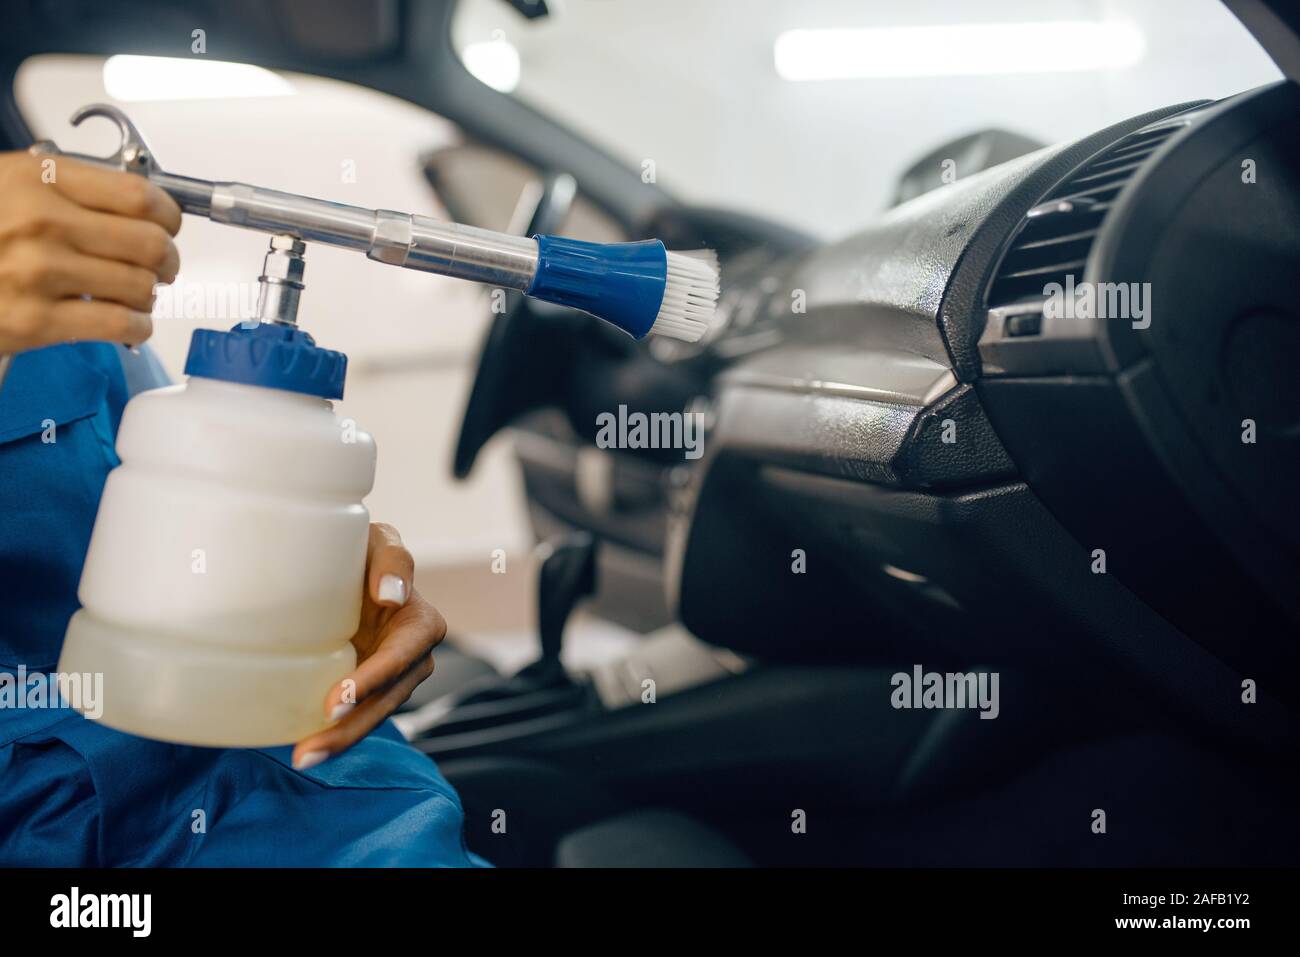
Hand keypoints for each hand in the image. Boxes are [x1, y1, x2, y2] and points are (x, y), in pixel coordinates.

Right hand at [0, 151, 180, 354]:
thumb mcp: (8, 187)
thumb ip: (68, 189)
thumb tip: (142, 205)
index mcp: (36, 180)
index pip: (139, 195)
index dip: (169, 215)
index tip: (169, 225)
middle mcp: (41, 223)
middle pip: (151, 244)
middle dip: (167, 259)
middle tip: (162, 266)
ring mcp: (38, 274)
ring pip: (141, 287)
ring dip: (149, 295)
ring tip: (136, 295)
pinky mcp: (35, 322)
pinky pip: (120, 325)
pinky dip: (137, 327)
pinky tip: (128, 323)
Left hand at [292, 523, 445, 768]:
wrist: (341, 566)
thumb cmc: (364, 548)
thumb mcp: (381, 541)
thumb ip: (394, 559)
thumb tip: (391, 596)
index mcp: (421, 626)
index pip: (400, 660)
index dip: (370, 683)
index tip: (335, 702)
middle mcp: (411, 659)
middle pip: (384, 702)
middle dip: (350, 729)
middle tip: (309, 749)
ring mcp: (387, 679)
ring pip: (369, 717)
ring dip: (338, 741)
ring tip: (301, 757)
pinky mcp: (362, 689)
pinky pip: (351, 716)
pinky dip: (328, 733)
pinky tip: (298, 747)